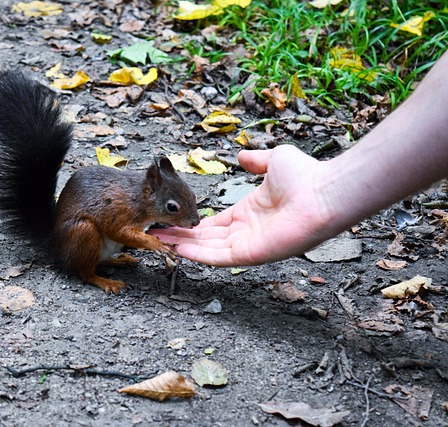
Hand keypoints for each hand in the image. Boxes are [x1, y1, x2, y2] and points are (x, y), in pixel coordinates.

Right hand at [150, 145, 337, 265]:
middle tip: (159, 233)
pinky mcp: (253, 254)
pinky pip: (220, 258)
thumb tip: (242, 155)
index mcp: (251, 212)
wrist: (325, 192)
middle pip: (208, 238)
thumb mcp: (274, 160)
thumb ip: (256, 160)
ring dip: (184, 245)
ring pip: (210, 249)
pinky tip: (179, 249)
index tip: (175, 221)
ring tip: (161, 240)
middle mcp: (248, 230)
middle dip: (182, 235)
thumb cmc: (307, 176)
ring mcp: (250, 244)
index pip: (217, 223)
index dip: (194, 223)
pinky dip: (199, 255)